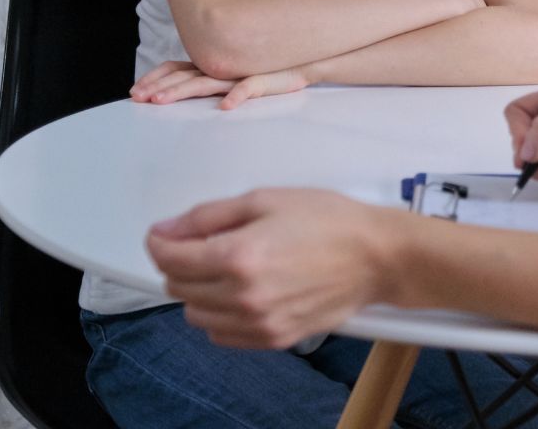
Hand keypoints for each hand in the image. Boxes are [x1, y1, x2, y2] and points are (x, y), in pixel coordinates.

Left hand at [130, 60, 311, 109]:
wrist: (300, 61)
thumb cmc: (264, 71)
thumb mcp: (232, 75)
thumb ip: (211, 80)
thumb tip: (190, 89)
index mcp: (210, 65)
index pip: (176, 68)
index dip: (155, 77)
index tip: (136, 89)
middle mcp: (219, 68)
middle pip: (182, 76)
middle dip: (157, 86)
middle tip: (138, 98)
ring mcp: (237, 74)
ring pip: (204, 83)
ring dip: (180, 92)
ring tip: (161, 101)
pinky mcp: (259, 80)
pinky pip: (246, 88)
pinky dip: (235, 96)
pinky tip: (226, 107)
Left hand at [147, 188, 397, 348]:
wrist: (377, 256)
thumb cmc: (329, 220)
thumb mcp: (266, 199)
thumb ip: (209, 216)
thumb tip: (166, 231)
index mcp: (237, 256)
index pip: (170, 258)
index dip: (160, 241)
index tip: (166, 233)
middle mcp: (241, 296)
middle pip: (178, 286)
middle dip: (180, 262)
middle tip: (203, 243)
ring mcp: (257, 323)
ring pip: (195, 314)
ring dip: (198, 290)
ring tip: (226, 268)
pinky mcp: (272, 339)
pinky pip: (221, 334)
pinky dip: (219, 314)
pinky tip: (241, 292)